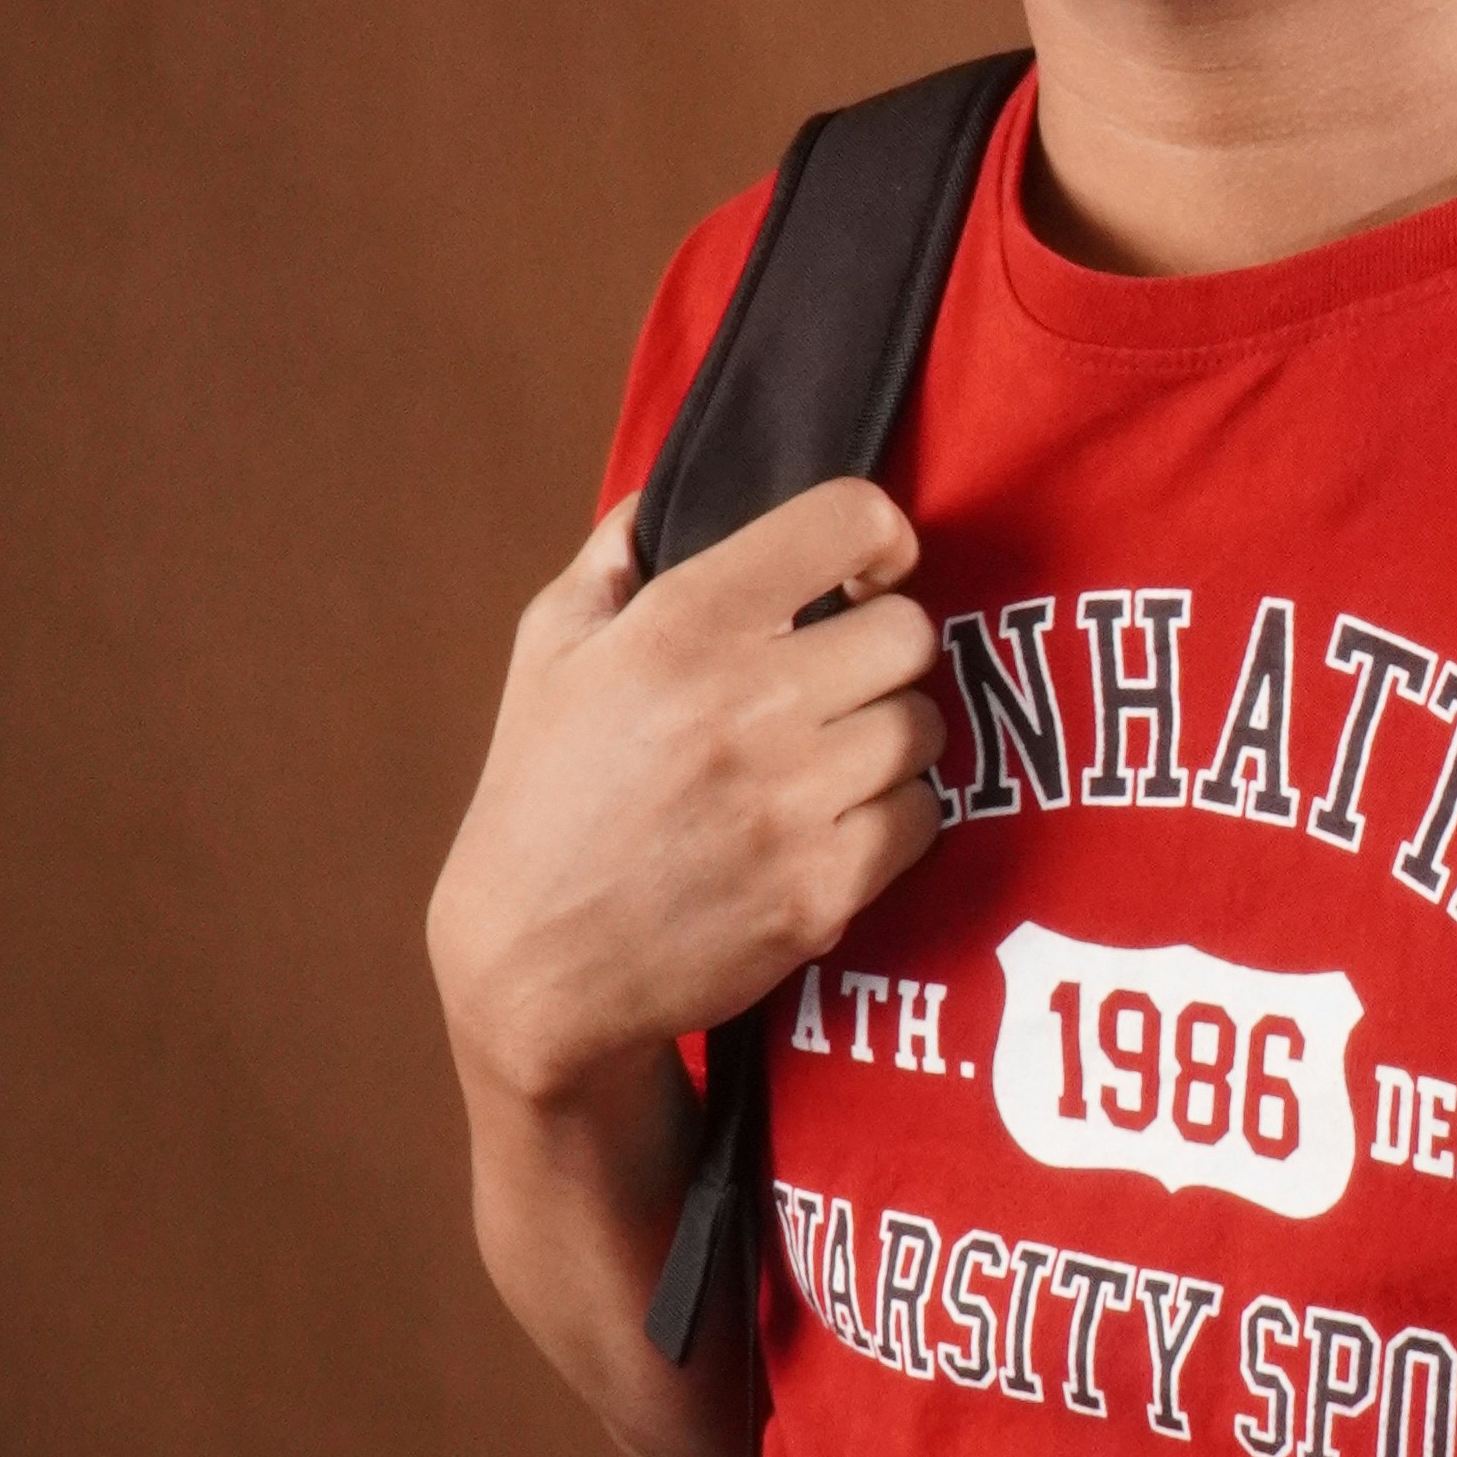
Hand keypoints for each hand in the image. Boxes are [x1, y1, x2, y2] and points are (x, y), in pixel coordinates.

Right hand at [427, 477, 951, 1104]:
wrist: (532, 966)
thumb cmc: (542, 795)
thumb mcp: (550, 648)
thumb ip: (619, 552)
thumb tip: (680, 489)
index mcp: (682, 623)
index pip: (848, 519)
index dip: (875, 536)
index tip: (863, 569)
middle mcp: (747, 703)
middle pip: (911, 631)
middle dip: (881, 650)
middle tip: (837, 681)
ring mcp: (791, 801)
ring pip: (924, 728)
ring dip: (888, 738)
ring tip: (824, 759)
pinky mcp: (824, 888)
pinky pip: (923, 816)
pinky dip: (892, 818)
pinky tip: (828, 823)